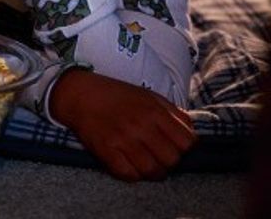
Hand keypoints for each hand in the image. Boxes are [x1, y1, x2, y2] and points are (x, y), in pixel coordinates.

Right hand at [50, 68, 196, 180]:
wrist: (79, 94)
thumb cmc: (115, 95)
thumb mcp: (148, 95)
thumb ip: (172, 112)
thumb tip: (190, 132)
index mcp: (154, 111)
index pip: (187, 142)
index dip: (184, 148)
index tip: (174, 146)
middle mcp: (141, 126)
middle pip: (172, 159)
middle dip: (169, 161)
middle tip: (158, 156)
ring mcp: (123, 139)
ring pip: (152, 171)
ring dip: (152, 171)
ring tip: (146, 165)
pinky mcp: (106, 150)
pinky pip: (128, 175)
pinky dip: (132, 175)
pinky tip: (130, 166)